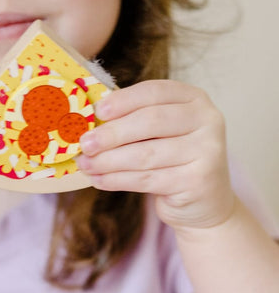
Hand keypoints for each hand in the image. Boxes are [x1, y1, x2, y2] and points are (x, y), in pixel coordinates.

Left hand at [76, 79, 235, 231]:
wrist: (205, 201)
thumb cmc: (172, 160)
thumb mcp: (160, 134)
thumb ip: (133, 122)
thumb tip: (89, 124)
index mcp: (194, 99)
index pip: (155, 92)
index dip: (123, 100)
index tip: (97, 111)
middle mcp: (207, 120)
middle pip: (150, 122)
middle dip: (112, 134)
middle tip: (85, 143)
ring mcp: (206, 150)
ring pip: (145, 154)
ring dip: (108, 161)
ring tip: (86, 164)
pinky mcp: (198, 180)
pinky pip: (146, 179)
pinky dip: (117, 180)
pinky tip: (99, 180)